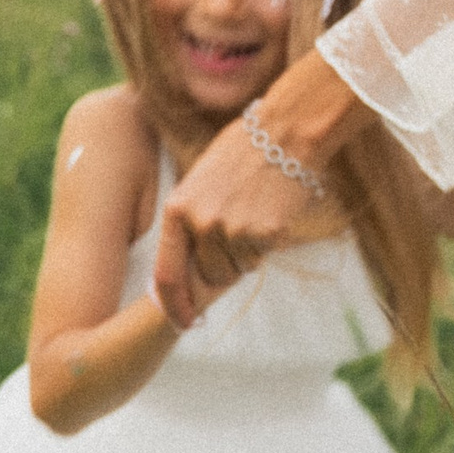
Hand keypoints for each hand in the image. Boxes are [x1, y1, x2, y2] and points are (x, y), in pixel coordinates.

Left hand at [152, 117, 327, 329]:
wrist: (286, 130)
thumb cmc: (241, 151)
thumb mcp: (199, 181)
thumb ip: (189, 221)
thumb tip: (188, 270)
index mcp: (176, 210)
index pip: (167, 275)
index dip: (173, 305)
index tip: (181, 322)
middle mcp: (202, 224)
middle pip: (209, 275)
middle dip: (222, 265)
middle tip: (238, 231)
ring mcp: (235, 231)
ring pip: (239, 267)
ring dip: (247, 252)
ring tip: (255, 212)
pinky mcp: (267, 234)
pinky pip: (263, 256)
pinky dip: (267, 242)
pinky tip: (271, 210)